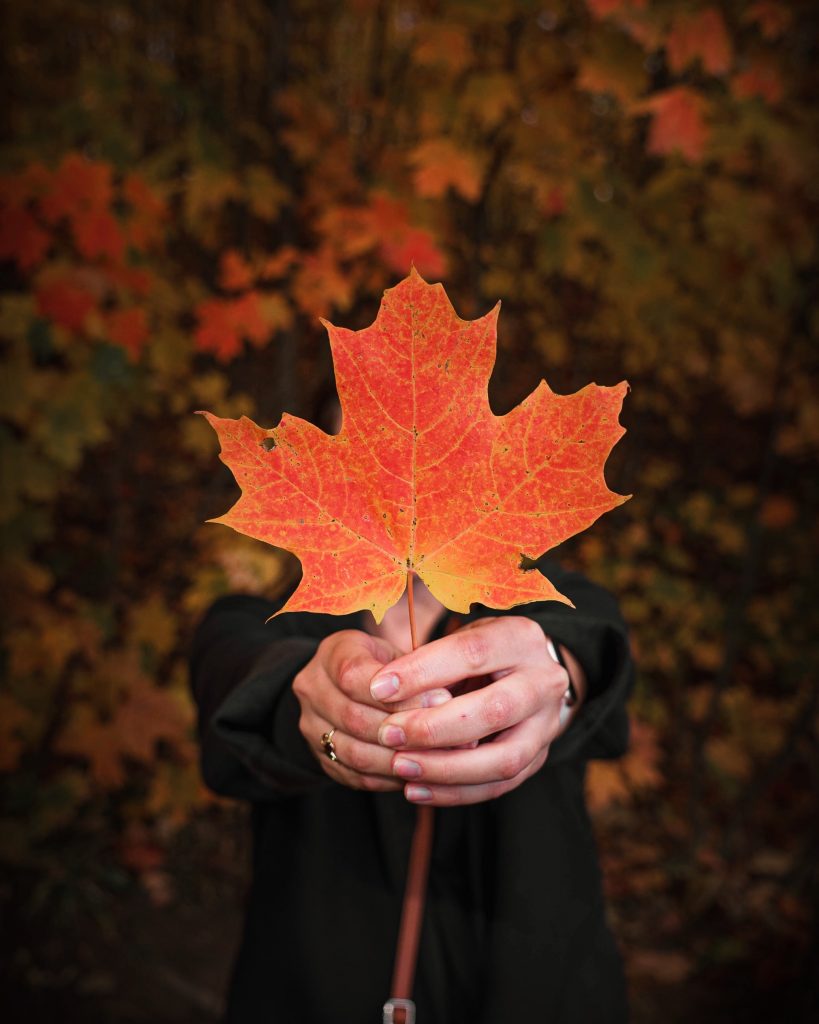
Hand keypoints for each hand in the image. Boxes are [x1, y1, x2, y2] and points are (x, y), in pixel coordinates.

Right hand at [292, 629, 452, 791]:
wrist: (348, 687)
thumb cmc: (384, 666)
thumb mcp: (397, 654)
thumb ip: (415, 674)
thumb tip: (447, 702)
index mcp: (331, 654)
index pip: (354, 676)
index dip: (398, 694)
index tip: (441, 701)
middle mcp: (312, 689)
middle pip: (354, 718)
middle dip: (404, 730)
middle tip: (447, 736)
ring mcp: (311, 727)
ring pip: (355, 753)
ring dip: (399, 759)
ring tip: (437, 759)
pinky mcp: (321, 758)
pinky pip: (356, 776)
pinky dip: (390, 778)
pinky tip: (418, 773)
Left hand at [368, 616, 583, 806]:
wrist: (528, 673)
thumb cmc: (482, 653)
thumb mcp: (461, 639)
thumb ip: (432, 662)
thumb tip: (385, 692)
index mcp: (521, 639)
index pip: (472, 653)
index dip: (423, 671)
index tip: (379, 688)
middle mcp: (545, 682)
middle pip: (494, 710)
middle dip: (435, 727)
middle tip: (388, 733)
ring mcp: (547, 725)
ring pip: (503, 759)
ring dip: (446, 768)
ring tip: (400, 767)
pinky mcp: (539, 758)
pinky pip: (499, 786)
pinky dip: (455, 793)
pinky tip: (416, 789)